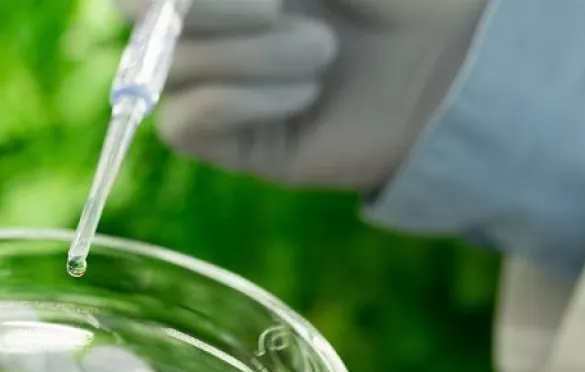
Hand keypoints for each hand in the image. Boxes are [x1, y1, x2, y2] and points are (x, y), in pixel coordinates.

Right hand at [117, 0, 488, 189]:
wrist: (450, 63)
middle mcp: (198, 26)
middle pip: (134, 10)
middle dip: (209, 2)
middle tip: (278, 3)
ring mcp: (206, 83)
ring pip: (171, 64)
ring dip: (256, 51)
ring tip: (323, 53)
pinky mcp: (223, 144)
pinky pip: (188, 118)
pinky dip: (247, 99)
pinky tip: (304, 94)